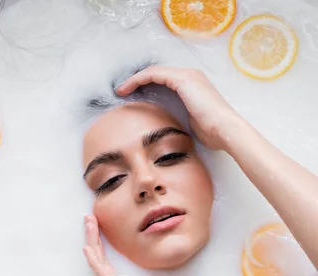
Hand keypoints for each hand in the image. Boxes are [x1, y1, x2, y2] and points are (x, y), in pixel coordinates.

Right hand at [83, 215, 205, 275]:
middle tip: (88, 219)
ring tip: (89, 224)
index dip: (100, 246)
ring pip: (98, 265)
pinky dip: (94, 261)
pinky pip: (103, 274)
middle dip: (92, 240)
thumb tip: (158, 261)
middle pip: (99, 263)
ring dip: (91, 243)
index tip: (98, 227)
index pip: (106, 265)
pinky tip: (89, 248)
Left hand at [117, 66, 241, 150]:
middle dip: (138, 81)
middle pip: (157, 73)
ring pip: (153, 71)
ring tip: (121, 91)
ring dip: (135, 79)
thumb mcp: (192, 123)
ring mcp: (187, 75)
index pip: (164, 80)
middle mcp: (190, 75)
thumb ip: (181, 118)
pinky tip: (127, 89)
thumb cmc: (213, 133)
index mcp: (193, 85)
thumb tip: (169, 125)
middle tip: (122, 92)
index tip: (131, 97)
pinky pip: (154, 74)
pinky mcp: (182, 80)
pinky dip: (138, 79)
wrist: (225, 130)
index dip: (146, 86)